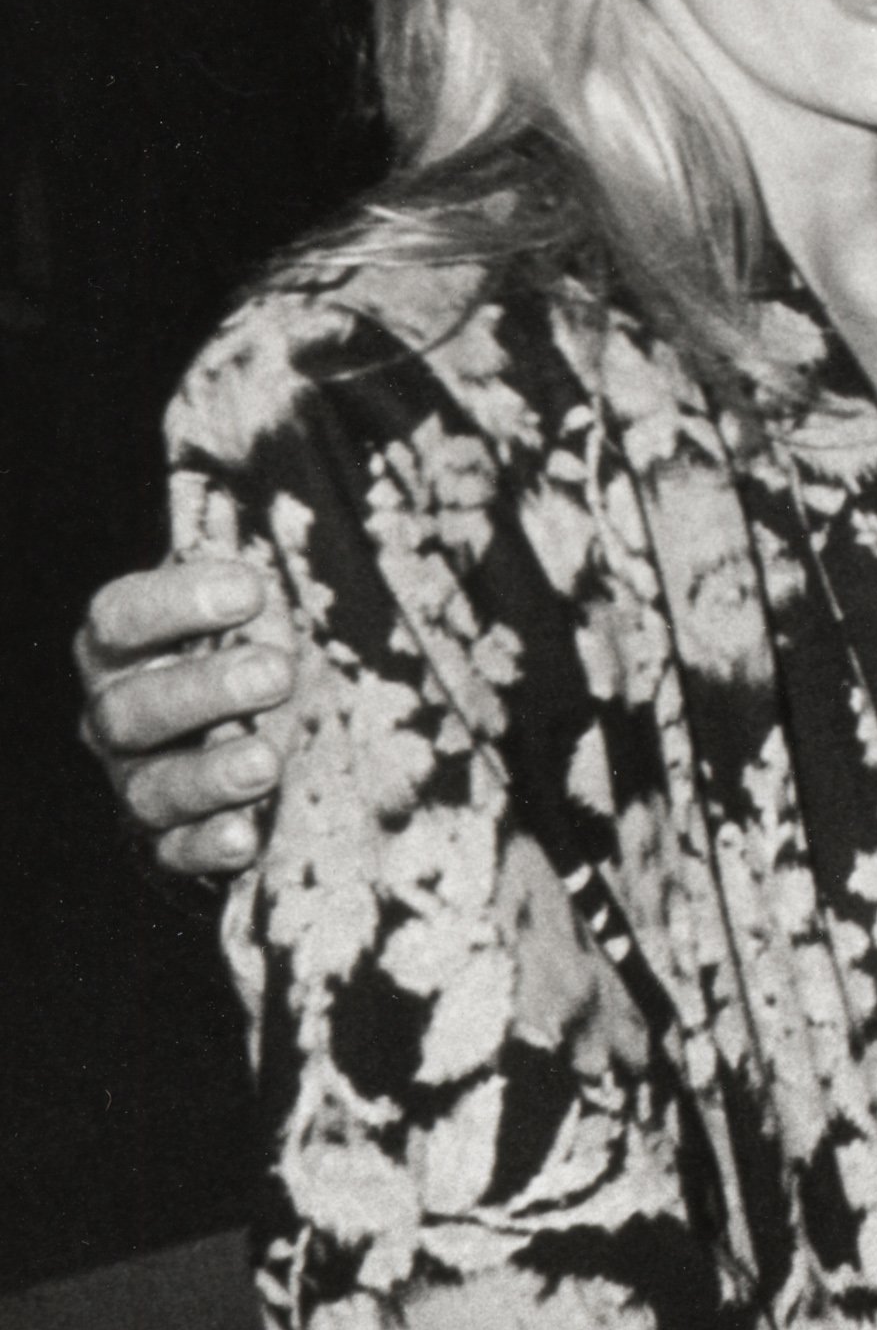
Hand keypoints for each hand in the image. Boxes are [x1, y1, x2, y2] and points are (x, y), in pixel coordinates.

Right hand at [75, 559, 289, 876]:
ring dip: (207, 775)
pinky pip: (169, 855)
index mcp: (130, 648)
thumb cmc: (260, 653)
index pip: (120, 617)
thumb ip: (269, 558)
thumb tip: (304, 474)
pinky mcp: (166, 848)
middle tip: (278, 673)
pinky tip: (242, 839)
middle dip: (202, 690)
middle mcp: (119, 716)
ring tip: (267, 761)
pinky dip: (203, 848)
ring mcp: (136, 785)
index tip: (252, 588)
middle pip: (130, 707)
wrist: (260, 758)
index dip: (174, 601)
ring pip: (148, 786)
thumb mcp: (263, 607)